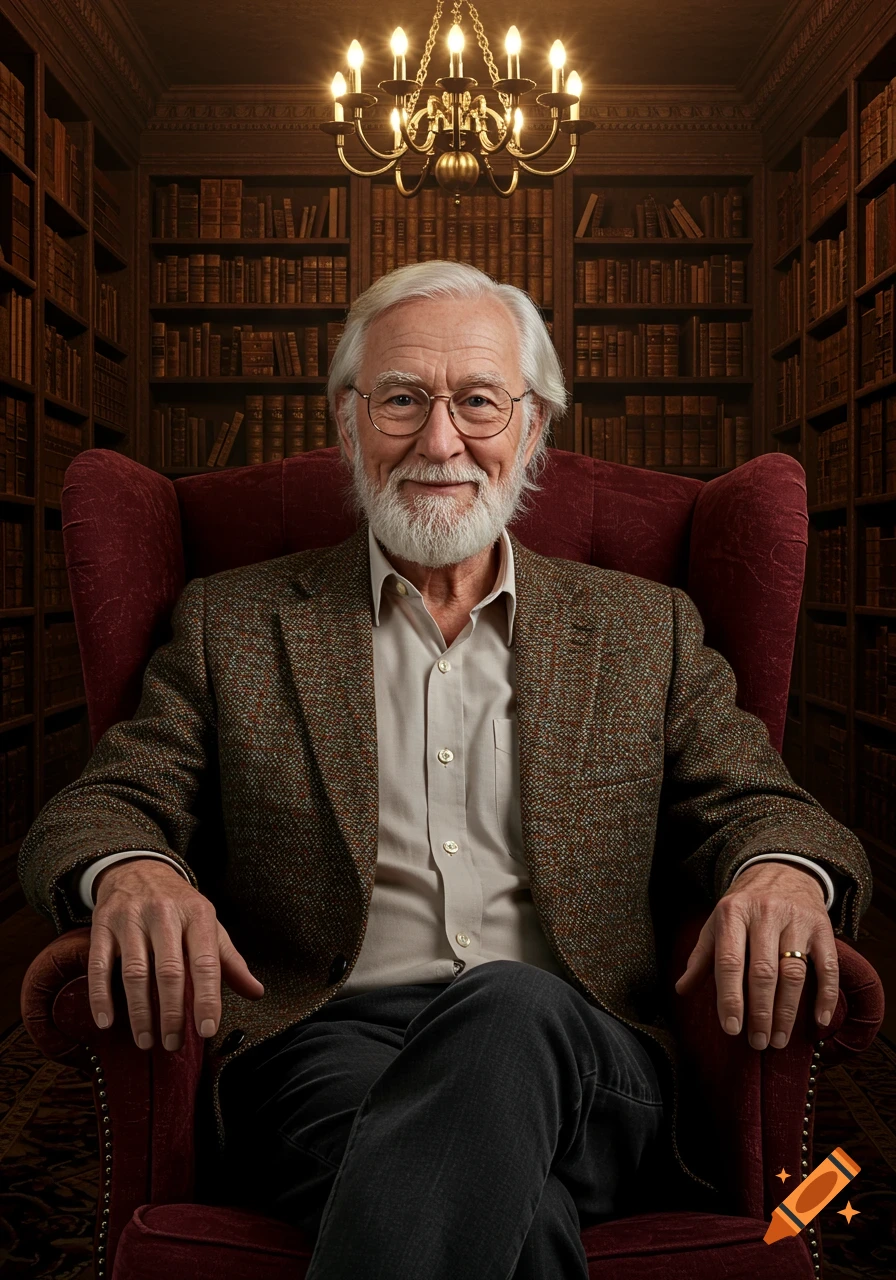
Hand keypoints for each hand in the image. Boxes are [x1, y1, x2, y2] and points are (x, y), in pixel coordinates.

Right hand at [89, 858, 264, 1051]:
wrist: (138, 869)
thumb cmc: (179, 906)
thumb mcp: (208, 925)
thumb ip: (229, 961)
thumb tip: (256, 992)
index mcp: (197, 916)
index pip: (205, 962)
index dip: (207, 998)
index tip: (207, 1029)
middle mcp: (164, 914)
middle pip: (169, 971)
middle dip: (172, 1012)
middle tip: (173, 1043)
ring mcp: (131, 919)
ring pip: (135, 972)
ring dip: (140, 1012)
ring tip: (146, 1040)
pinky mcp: (102, 925)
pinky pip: (99, 966)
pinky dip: (101, 996)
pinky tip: (106, 1022)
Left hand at [673, 862, 838, 1049]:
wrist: (782, 869)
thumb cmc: (743, 905)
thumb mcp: (717, 923)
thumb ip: (701, 958)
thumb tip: (680, 990)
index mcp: (733, 913)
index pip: (730, 962)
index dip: (730, 998)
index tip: (732, 1029)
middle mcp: (765, 914)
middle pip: (764, 972)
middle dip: (760, 1012)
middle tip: (757, 1042)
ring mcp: (796, 920)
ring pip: (794, 973)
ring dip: (787, 1011)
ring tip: (778, 1039)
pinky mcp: (822, 927)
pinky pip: (827, 966)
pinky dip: (826, 996)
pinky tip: (819, 1021)